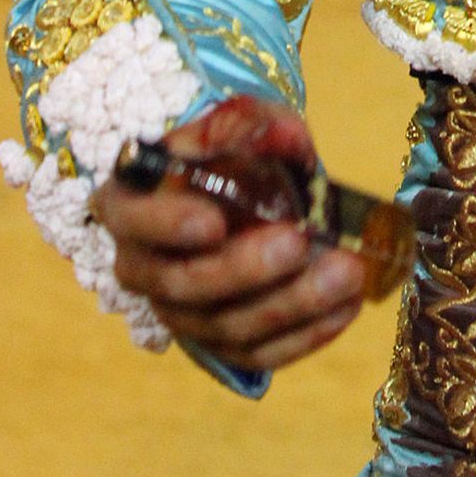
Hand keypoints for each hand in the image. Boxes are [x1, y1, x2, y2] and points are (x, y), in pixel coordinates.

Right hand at [92, 97, 367, 371]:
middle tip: (299, 241)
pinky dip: (303, 336)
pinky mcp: (218, 342)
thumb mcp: (243, 122)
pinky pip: (255, 354)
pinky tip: (344, 307)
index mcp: (130, 203)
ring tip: (344, 272)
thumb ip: (253, 125)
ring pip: (223, 327)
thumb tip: (280, 136)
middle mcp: (143, 266)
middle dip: (245, 269)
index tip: (214, 223)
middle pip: (181, 285)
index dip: (168, 225)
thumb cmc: (237, 153)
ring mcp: (179, 312)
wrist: (254, 192)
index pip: (132, 219)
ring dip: (289, 304)